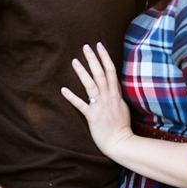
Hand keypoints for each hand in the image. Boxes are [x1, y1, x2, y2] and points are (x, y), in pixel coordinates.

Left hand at [61, 43, 134, 160]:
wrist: (121, 142)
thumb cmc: (121, 127)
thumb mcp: (123, 107)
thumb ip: (117, 95)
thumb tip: (113, 86)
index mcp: (116, 94)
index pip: (111, 71)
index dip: (105, 57)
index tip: (99, 45)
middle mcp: (109, 97)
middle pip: (101, 74)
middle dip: (93, 59)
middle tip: (86, 46)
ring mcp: (101, 106)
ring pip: (91, 85)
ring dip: (83, 73)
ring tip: (74, 61)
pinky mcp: (93, 117)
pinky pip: (81, 105)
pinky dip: (72, 97)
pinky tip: (63, 89)